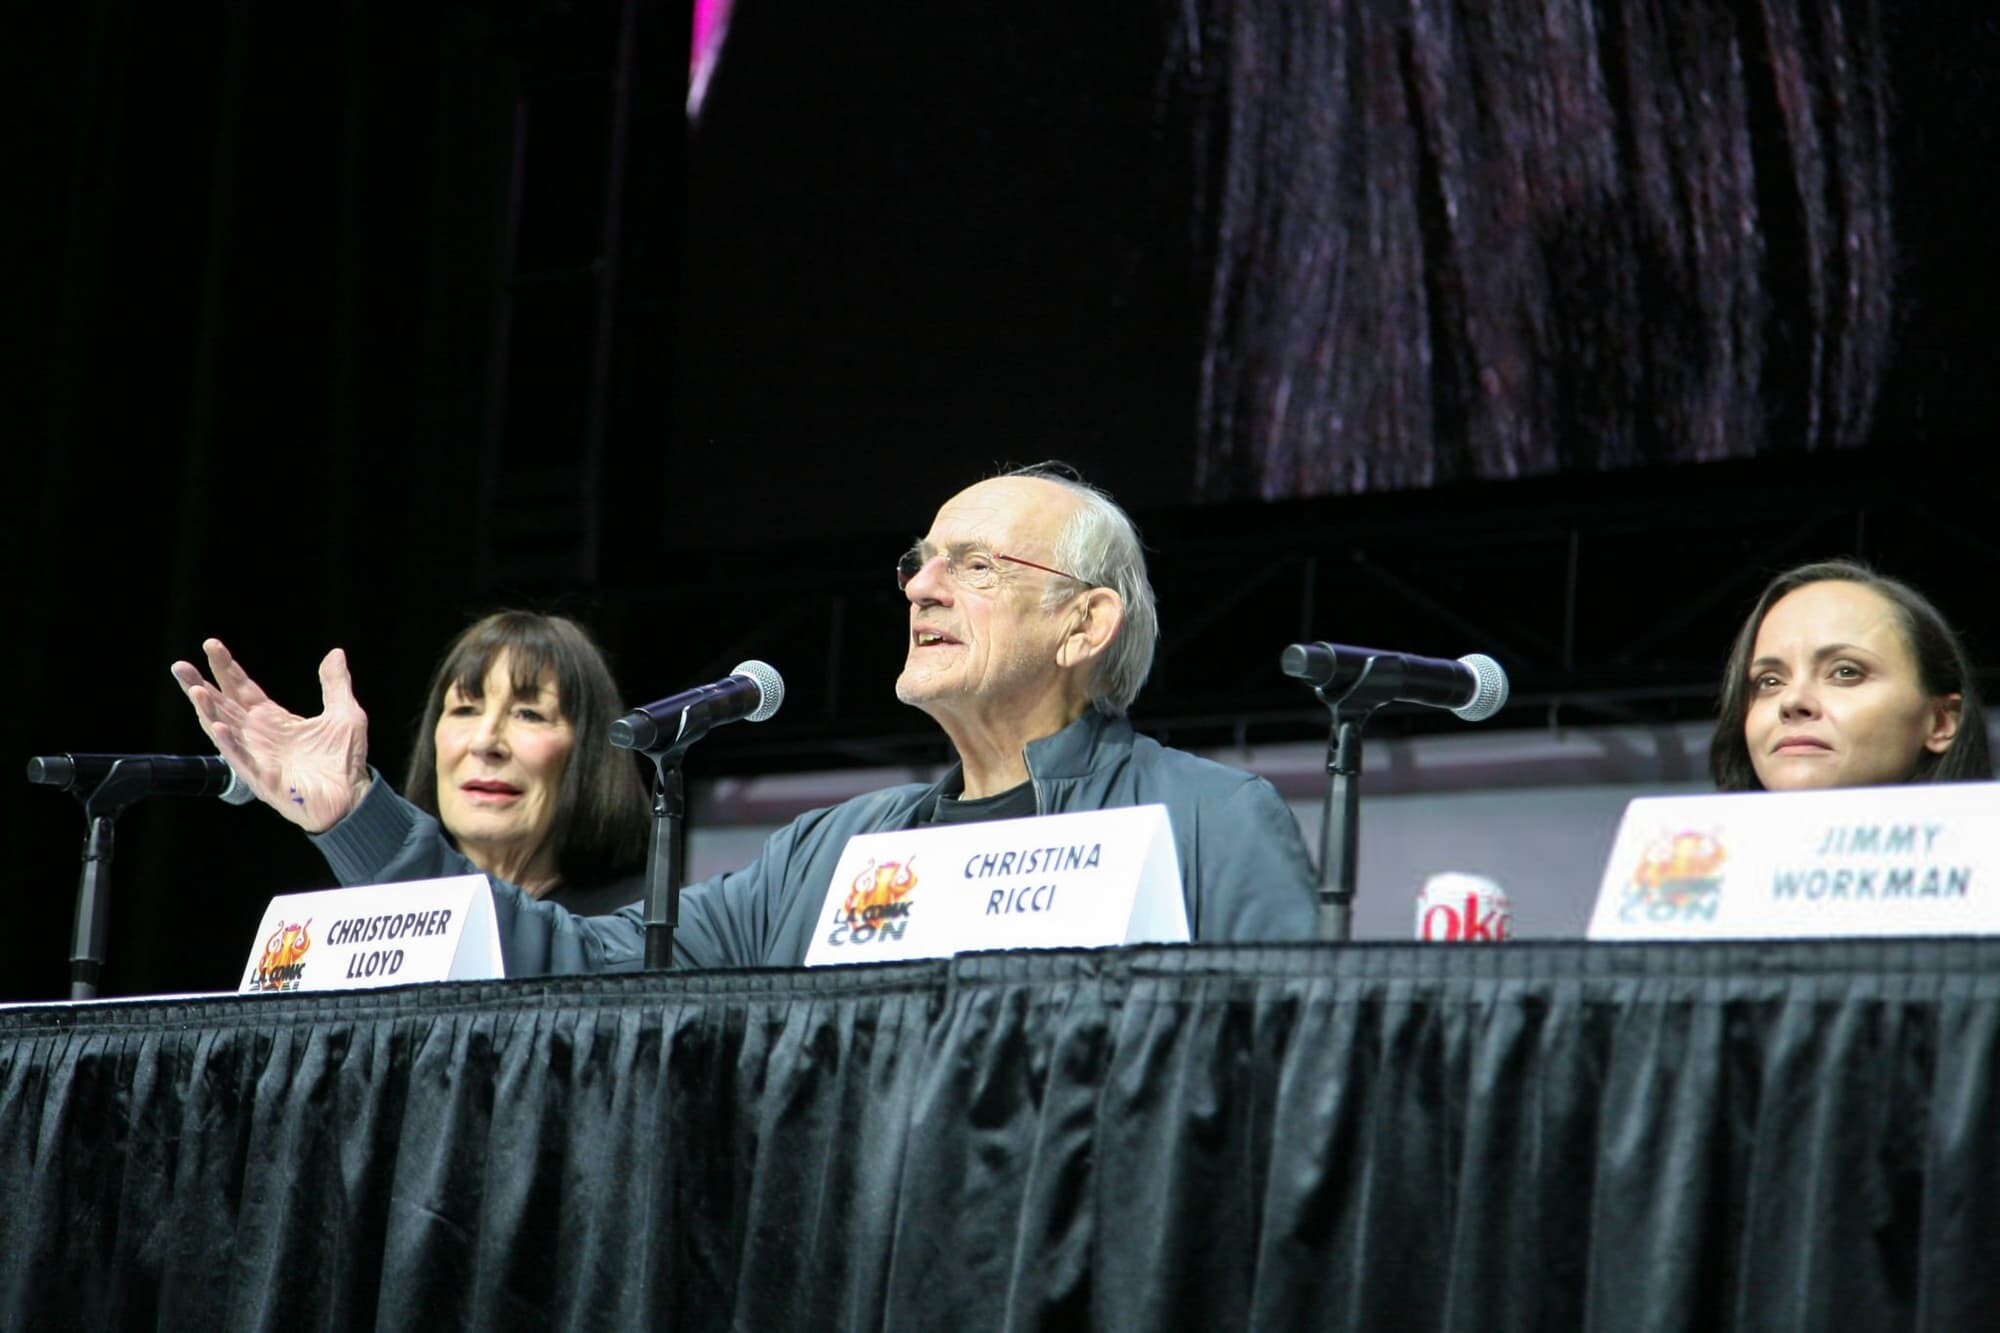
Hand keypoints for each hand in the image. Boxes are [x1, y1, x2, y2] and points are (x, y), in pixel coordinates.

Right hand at [170, 638, 374, 832]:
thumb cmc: (344, 760)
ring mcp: (258, 757)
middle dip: (200, 685)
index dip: (226, 667)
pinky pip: (243, 760)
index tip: (210, 644)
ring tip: (194, 690)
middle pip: (223, 705)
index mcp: (273, 720)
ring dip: (209, 711)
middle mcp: (259, 736)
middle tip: (179, 665)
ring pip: (225, 730)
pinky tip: (218, 726)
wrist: (353, 797)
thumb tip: (336, 653)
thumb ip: (336, 684)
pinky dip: (230, 744)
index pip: (242, 689)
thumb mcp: (345, 714)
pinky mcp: (265, 779)